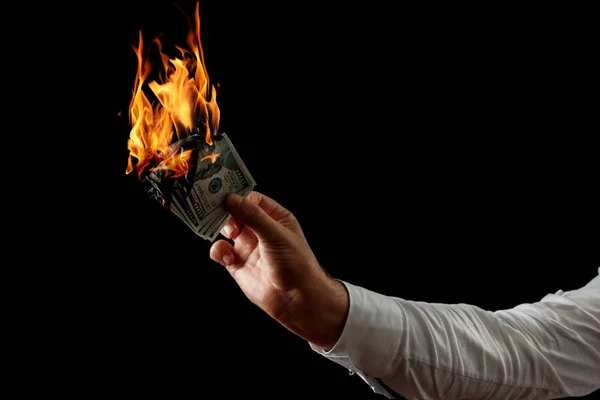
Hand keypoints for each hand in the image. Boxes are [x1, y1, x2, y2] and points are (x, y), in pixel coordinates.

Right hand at [210, 191, 348, 348]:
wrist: (296, 298)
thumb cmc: (296, 263)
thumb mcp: (275, 234)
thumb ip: (253, 215)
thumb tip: (231, 199)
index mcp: (275, 217)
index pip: (252, 199)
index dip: (239, 196)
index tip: (225, 195)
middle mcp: (260, 230)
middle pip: (236, 212)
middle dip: (226, 212)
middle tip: (216, 210)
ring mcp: (248, 246)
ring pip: (226, 229)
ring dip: (221, 229)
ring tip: (228, 233)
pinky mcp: (237, 263)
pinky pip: (220, 251)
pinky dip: (219, 251)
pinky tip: (228, 257)